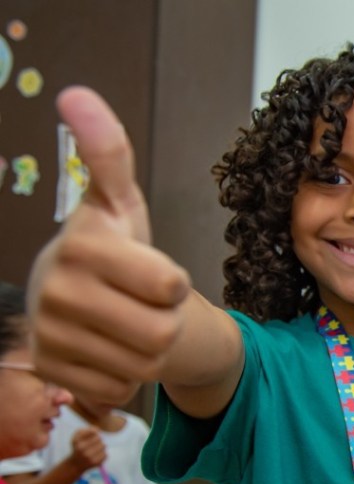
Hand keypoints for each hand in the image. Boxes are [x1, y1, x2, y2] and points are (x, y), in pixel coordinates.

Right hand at [28, 87, 190, 404]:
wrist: (75, 295)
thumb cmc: (111, 247)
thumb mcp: (119, 201)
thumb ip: (108, 154)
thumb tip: (77, 93)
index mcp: (81, 247)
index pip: (169, 285)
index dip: (173, 283)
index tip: (156, 274)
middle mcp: (56, 293)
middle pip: (160, 334)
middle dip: (165, 321)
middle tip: (145, 305)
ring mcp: (49, 336)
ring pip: (143, 366)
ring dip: (149, 351)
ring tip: (128, 324)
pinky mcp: (51, 372)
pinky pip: (120, 388)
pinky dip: (127, 375)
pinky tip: (110, 349)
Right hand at [68, 427, 106, 473]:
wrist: (75, 464)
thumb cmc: (78, 448)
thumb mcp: (76, 437)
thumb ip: (85, 430)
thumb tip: (97, 429)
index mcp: (77, 441)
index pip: (93, 432)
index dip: (95, 432)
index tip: (93, 435)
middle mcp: (82, 449)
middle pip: (99, 438)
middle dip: (98, 439)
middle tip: (94, 443)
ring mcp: (89, 457)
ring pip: (104, 445)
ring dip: (101, 446)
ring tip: (95, 449)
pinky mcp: (96, 463)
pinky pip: (106, 454)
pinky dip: (103, 454)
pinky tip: (96, 456)